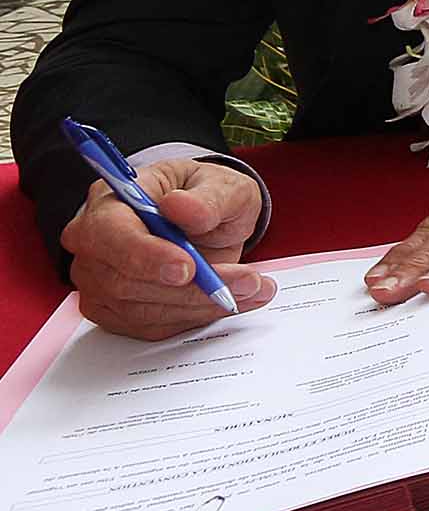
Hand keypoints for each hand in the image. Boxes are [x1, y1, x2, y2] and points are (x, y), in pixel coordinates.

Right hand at [61, 157, 272, 339]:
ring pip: (142, 310)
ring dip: (202, 305)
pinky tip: (235, 301)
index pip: (109, 234)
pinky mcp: (116, 312)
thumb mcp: (220, 185)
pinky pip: (154, 326)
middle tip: (246, 281)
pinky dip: (198, 316)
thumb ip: (206, 198)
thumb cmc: (201, 196)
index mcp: (108, 203)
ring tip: (253, 288)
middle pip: (125, 281)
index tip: (188, 268)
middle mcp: (93, 245)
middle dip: (190, 288)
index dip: (146, 255)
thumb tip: (181, 207)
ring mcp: (99, 282)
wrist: (203, 218)